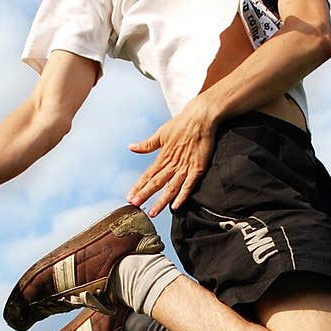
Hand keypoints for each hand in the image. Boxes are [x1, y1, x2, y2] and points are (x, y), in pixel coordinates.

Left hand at [127, 102, 215, 216]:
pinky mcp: (197, 168)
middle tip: (135, 205)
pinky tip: (175, 206)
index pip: (147, 175)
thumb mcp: (161, 133)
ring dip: (161, 201)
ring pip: (170, 188)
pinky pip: (189, 185)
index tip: (130, 197)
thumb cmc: (181, 123)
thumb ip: (147, 144)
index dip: (138, 187)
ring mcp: (185, 167)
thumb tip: (131, 147)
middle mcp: (172, 164)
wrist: (200, 117)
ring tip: (153, 212)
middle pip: (156, 183)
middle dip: (145, 195)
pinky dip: (182, 196)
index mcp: (162, 156)